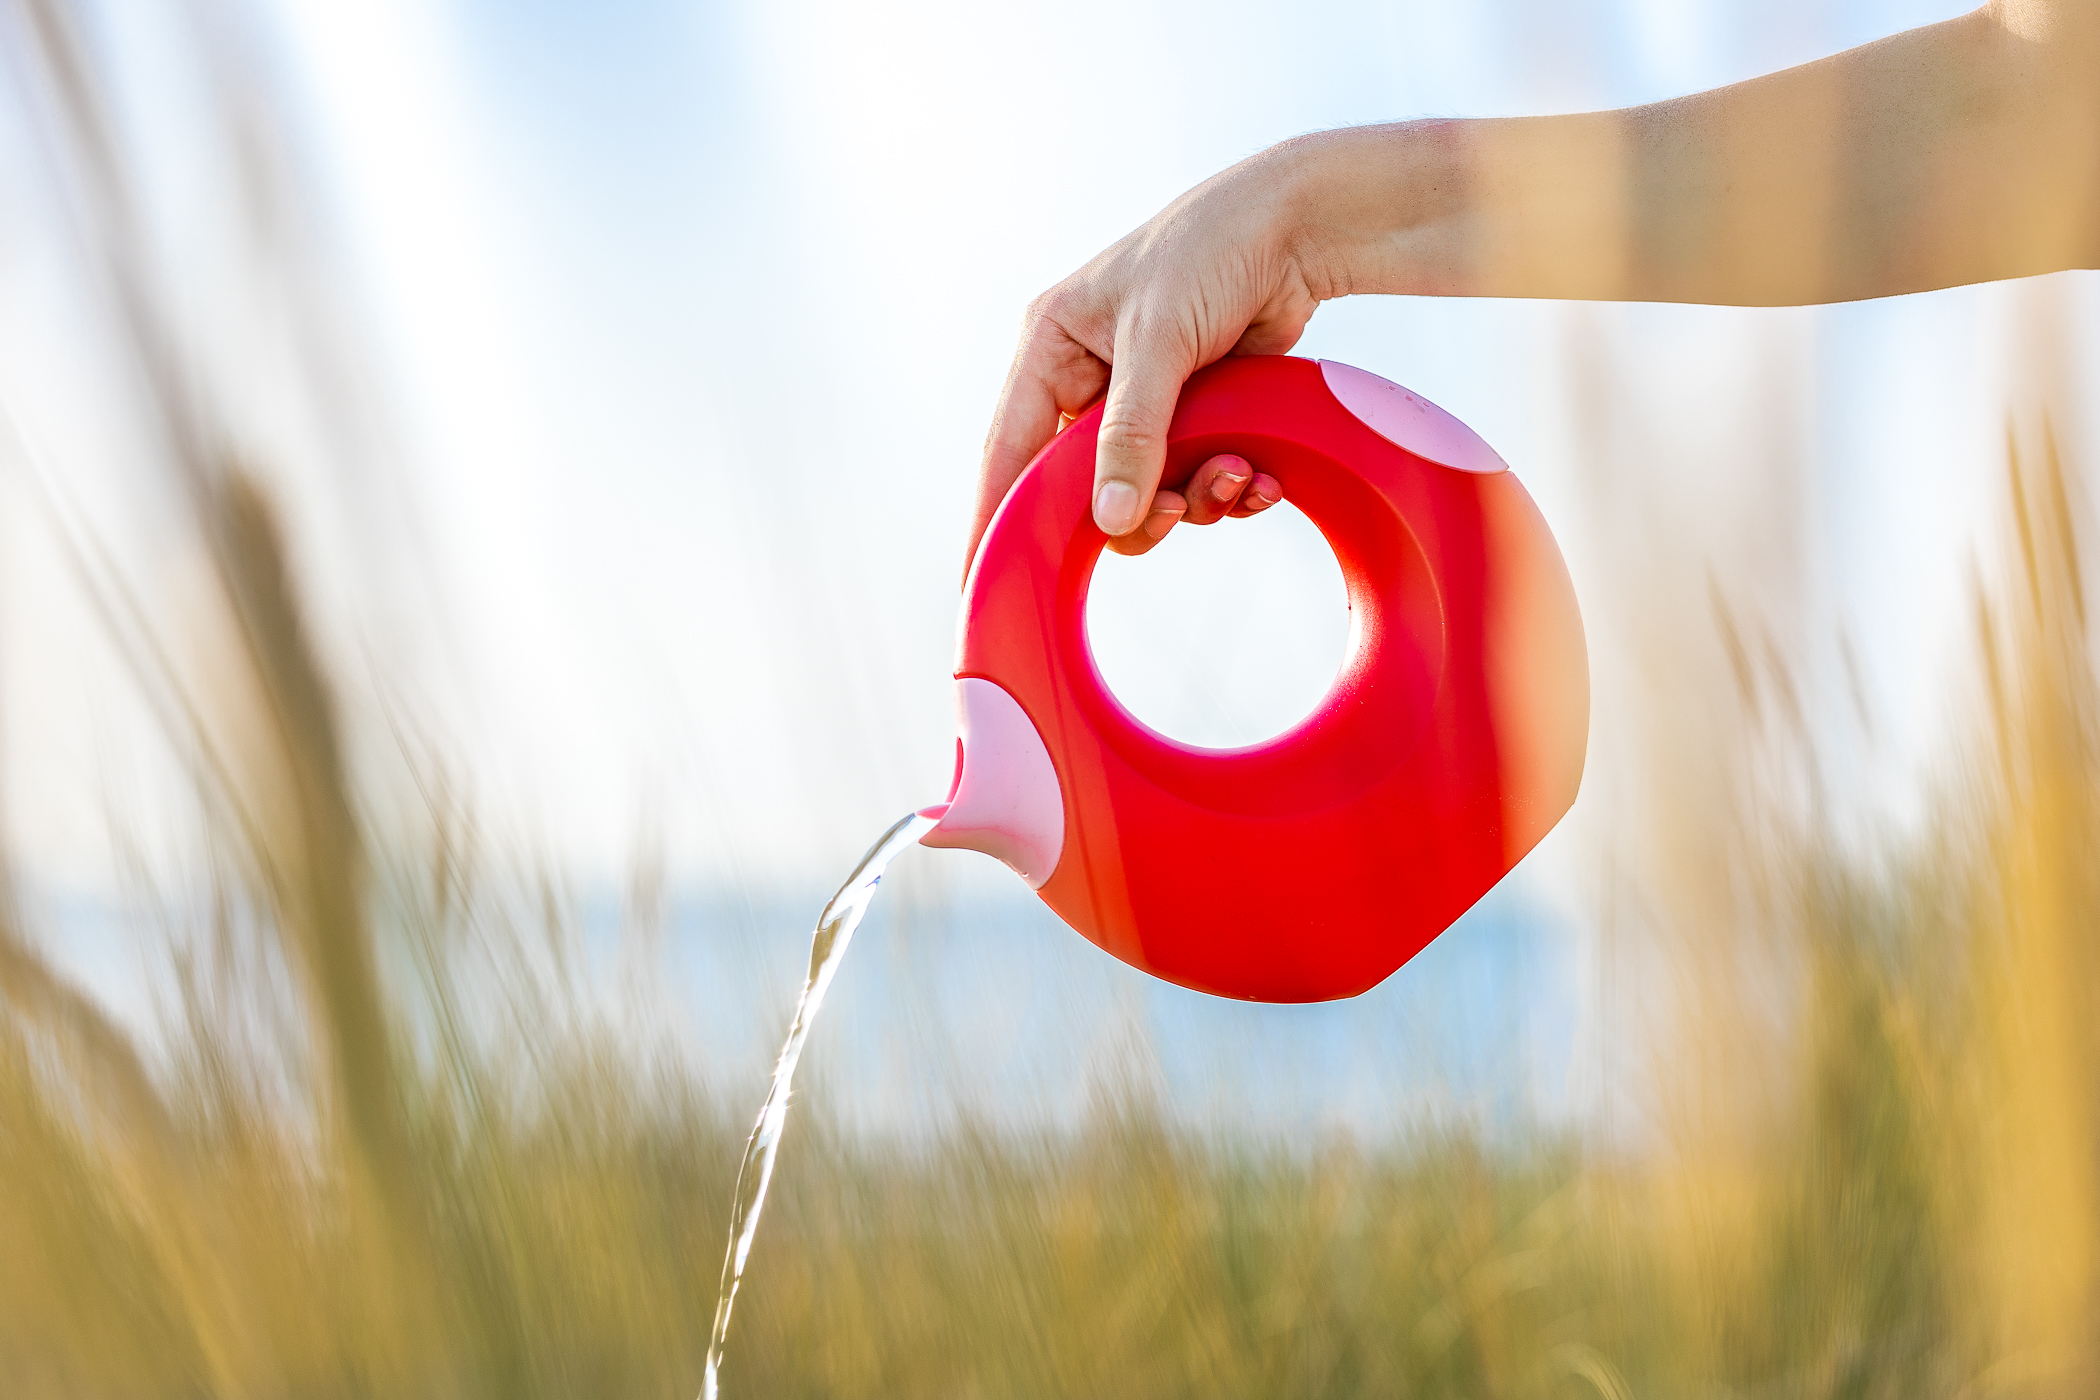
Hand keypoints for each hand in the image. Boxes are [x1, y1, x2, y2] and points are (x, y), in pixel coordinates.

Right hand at [967, 140, 1336, 569]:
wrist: (1299, 227)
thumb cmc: (1211, 252)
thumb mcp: (1158, 341)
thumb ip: (1131, 432)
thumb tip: (1109, 521)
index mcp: (1051, 350)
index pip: (1008, 452)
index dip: (995, 518)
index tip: (979, 582)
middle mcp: (1086, 380)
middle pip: (1082, 488)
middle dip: (1134, 509)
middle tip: (1175, 511)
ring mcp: (1141, 402)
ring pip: (1143, 493)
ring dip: (1194, 498)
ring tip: (1241, 475)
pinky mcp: (1194, 415)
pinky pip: (1193, 480)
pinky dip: (1227, 489)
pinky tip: (1262, 478)